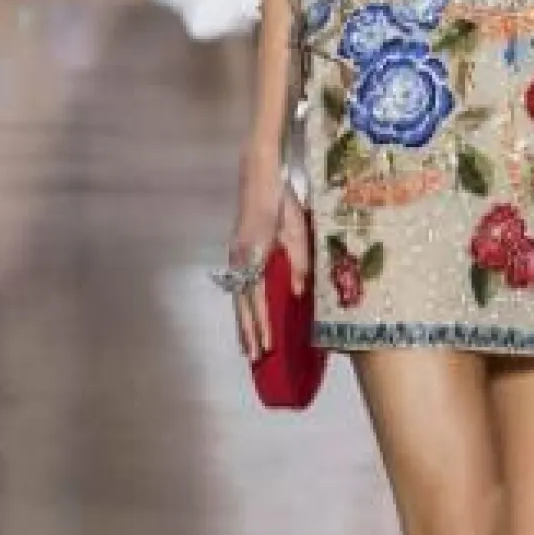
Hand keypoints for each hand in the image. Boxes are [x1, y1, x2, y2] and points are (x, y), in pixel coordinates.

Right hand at [225, 151, 308, 361]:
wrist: (258, 176)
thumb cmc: (281, 201)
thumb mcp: (296, 230)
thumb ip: (297, 262)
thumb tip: (297, 293)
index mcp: (254, 255)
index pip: (257, 298)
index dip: (261, 323)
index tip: (267, 345)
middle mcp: (240, 259)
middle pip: (242, 304)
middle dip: (248, 332)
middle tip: (255, 358)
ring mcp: (235, 257)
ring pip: (237, 298)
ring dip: (242, 323)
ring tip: (247, 348)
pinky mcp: (237, 253)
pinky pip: (238, 287)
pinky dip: (241, 307)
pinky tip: (245, 318)